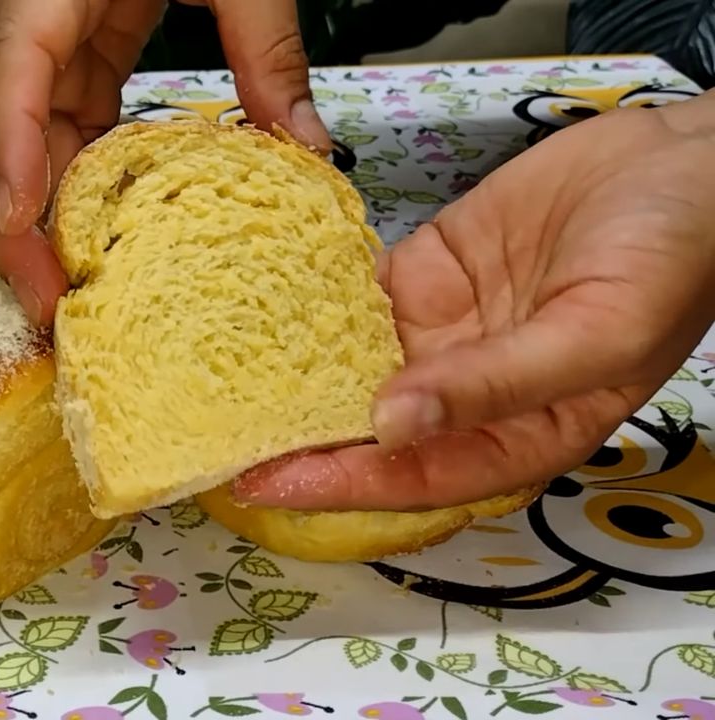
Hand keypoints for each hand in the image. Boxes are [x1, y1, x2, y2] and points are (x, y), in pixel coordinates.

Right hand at [0, 0, 331, 324]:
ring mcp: (47, 43)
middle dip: (6, 222)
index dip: (10, 150)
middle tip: (48, 305)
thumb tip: (307, 151)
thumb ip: (267, 46)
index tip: (26, 223)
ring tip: (67, 297)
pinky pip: (58, 133)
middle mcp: (32, 19)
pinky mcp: (76, 57)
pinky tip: (95, 243)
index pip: (13, 69)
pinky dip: (72, 191)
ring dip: (33, 223)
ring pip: (11, 144)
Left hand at [233, 90, 714, 511]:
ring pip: (349, 368)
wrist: (681, 162)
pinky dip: (305, 306)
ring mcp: (438, 335)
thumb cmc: (670, 258)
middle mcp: (465, 395)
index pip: (414, 477)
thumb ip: (497, 384)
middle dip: (297, 441)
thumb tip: (394, 425)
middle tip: (217, 441)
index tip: (267, 484)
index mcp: (517, 434)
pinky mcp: (420, 278)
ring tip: (215, 383)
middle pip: (367, 433)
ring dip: (289, 378)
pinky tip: (253, 311)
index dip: (340, 485)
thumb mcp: (596, 334)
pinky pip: (351, 299)